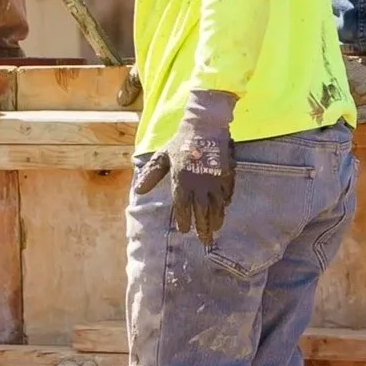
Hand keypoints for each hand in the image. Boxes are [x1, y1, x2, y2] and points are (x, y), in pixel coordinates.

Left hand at [133, 88, 236, 245]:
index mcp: (181, 180)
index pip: (182, 208)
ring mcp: (214, 180)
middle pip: (201, 212)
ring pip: (216, 206)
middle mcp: (198, 184)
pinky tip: (224, 209)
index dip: (184, 221)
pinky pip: (226, 193)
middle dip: (202, 228)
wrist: (205, 125)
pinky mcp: (226, 174)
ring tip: (215, 230)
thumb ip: (152, 174)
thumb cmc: (181, 141)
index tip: (184, 230)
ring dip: (216, 220)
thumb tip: (138, 191)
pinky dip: (225, 203)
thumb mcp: (162, 156)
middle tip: (204, 241)